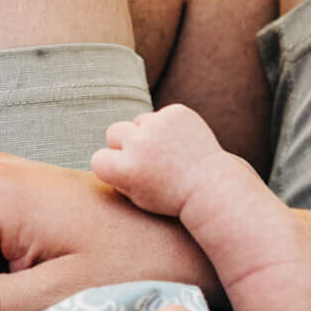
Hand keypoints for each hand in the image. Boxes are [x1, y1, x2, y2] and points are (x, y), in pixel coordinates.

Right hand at [88, 104, 236, 220]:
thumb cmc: (171, 198)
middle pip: (114, 132)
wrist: (211, 188)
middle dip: (125, 145)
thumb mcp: (136, 196)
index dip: (113, 168)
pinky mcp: (177, 112)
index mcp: (124, 169)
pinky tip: (181, 144)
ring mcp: (158, 125)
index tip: (129, 176)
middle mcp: (138, 143)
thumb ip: (116, 174)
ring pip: (139, 121)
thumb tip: (104, 152)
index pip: (99, 159)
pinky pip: (161, 115)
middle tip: (146, 160)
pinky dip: (169, 127)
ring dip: (147, 133)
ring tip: (166, 153)